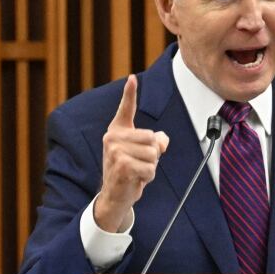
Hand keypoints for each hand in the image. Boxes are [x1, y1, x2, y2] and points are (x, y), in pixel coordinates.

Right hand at [95, 75, 168, 231]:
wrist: (115, 195)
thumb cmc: (130, 170)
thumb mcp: (144, 153)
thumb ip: (155, 141)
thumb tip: (161, 140)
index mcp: (117, 130)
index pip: (126, 109)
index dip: (130, 93)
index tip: (132, 78)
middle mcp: (113, 137)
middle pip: (152, 138)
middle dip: (154, 154)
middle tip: (140, 163)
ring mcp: (115, 151)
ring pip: (153, 154)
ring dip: (151, 166)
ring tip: (137, 171)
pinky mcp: (121, 166)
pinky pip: (150, 168)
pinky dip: (148, 176)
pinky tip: (136, 179)